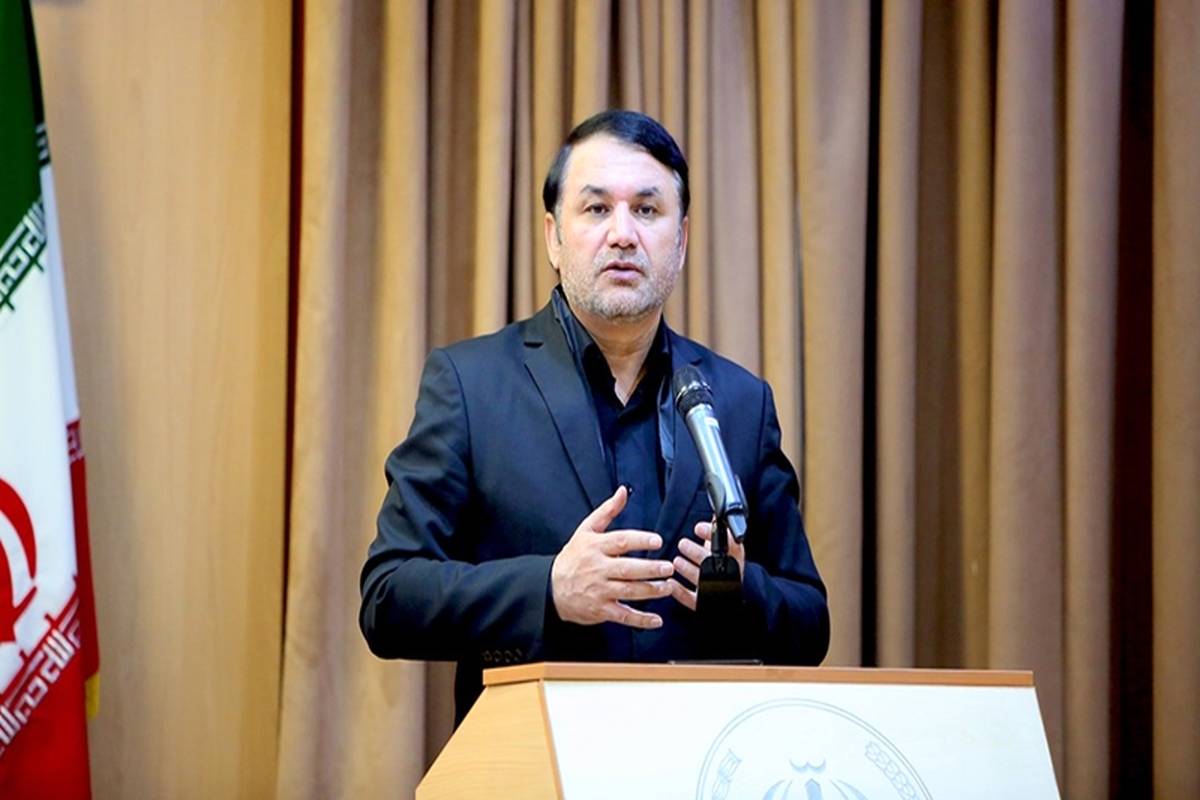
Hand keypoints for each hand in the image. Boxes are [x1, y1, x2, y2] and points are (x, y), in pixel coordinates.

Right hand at [551, 486, 674, 627]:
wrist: (551, 587)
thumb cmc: (573, 557)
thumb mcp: (586, 530)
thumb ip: (607, 511)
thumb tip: (623, 491)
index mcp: (596, 547)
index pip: (620, 541)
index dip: (639, 540)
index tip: (657, 540)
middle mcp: (598, 569)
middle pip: (627, 569)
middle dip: (650, 569)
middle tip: (668, 567)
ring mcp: (599, 591)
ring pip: (629, 592)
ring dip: (651, 591)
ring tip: (668, 587)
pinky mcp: (601, 610)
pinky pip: (624, 616)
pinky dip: (641, 620)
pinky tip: (656, 620)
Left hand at [668, 520, 745, 610]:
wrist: (731, 596)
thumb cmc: (725, 567)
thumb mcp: (726, 549)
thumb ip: (718, 533)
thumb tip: (714, 513)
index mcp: (735, 558)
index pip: (730, 545)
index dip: (712, 535)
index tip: (698, 528)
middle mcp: (728, 574)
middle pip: (715, 564)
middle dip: (697, 553)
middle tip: (682, 543)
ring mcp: (718, 590)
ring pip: (704, 582)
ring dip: (689, 571)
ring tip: (676, 561)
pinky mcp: (705, 604)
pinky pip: (693, 600)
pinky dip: (681, 592)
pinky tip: (671, 583)